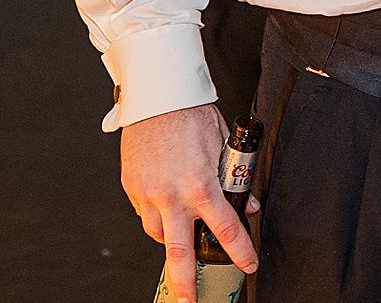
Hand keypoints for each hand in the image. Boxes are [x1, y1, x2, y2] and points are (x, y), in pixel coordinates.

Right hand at [122, 103, 258, 298]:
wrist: (156, 98)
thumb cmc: (191, 117)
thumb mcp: (224, 146)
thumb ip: (234, 179)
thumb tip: (247, 203)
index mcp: (202, 185)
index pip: (226, 229)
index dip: (240, 251)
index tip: (248, 265)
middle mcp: (173, 196)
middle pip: (181, 252)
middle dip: (186, 282)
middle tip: (191, 301)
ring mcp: (149, 194)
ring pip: (159, 234)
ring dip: (172, 239)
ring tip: (182, 235)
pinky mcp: (132, 188)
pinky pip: (145, 214)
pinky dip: (157, 217)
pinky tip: (165, 207)